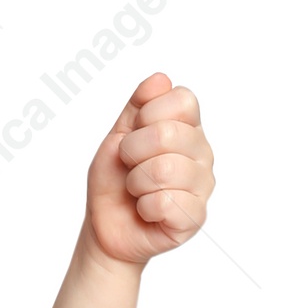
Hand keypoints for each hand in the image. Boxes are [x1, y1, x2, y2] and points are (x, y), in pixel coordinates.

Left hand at [82, 73, 213, 267]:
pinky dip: (144, 208)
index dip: (146, 116)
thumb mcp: (118, 136)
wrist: (105, 227)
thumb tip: (160, 79)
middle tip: (130, 167)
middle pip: (168, 134)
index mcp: (188, 127)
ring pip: (165, 170)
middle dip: (133, 152)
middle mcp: (202, 152)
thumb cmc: (114, 182)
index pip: (182, 100)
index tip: (134, 135)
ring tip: (137, 190)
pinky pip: (166, 203)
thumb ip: (138, 106)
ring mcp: (203, 185)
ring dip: (136, 182)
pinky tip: (146, 211)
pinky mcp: (195, 217)